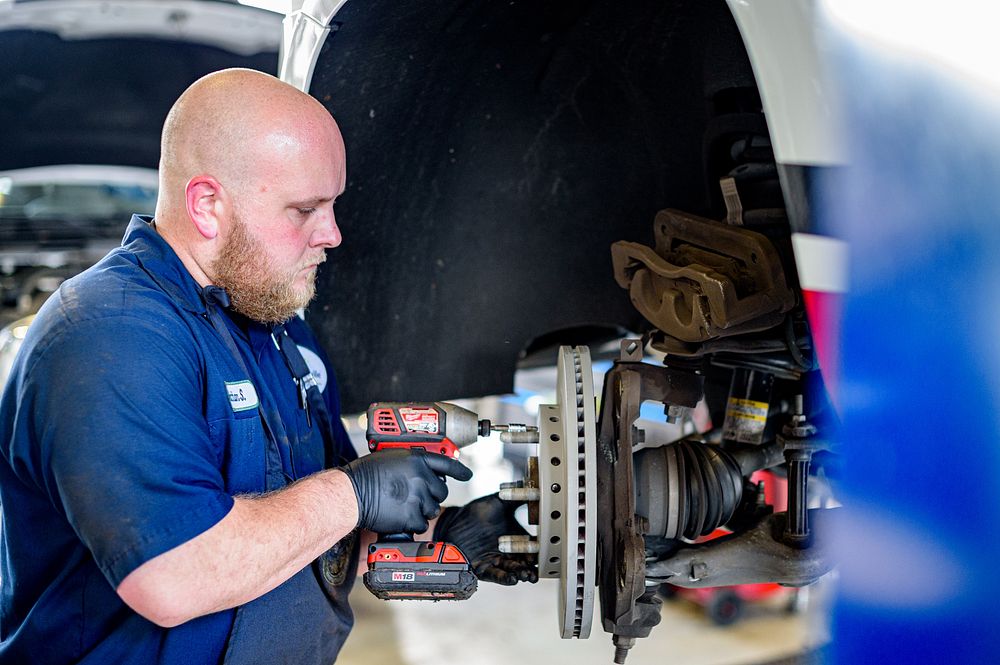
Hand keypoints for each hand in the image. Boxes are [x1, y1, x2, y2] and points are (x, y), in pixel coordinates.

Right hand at [341, 449, 472, 533]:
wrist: (352, 493)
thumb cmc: (365, 474)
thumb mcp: (391, 458)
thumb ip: (410, 464)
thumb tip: (421, 473)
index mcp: (417, 459)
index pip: (446, 463)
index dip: (459, 470)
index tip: (467, 475)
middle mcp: (421, 477)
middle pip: (442, 491)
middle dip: (432, 495)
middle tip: (416, 497)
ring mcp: (418, 497)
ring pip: (433, 509)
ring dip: (422, 510)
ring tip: (404, 506)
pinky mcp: (411, 515)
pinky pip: (421, 524)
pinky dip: (412, 524)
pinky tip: (400, 517)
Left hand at [434, 493, 538, 585]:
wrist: (451, 522)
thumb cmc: (474, 514)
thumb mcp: (497, 503)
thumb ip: (514, 497)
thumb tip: (530, 486)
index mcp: (515, 536)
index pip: (531, 545)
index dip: (539, 549)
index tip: (545, 551)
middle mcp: (508, 551)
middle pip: (525, 562)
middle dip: (532, 566)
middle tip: (538, 568)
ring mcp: (496, 560)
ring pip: (513, 570)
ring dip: (521, 573)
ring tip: (527, 575)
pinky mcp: (484, 569)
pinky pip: (496, 576)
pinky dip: (505, 578)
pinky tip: (512, 579)